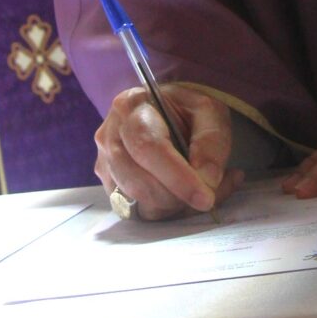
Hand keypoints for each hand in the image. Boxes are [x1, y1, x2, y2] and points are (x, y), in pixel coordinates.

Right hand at [95, 85, 242, 221]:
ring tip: (195, 190)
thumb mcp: (209, 113)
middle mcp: (110, 134)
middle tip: (206, 194)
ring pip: (135, 202)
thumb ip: (211, 143)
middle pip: (138, 182)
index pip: (148, 147)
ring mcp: (105, 163)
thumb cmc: (187, 111)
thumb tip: (206, 180)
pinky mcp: (109, 186)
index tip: (205, 198)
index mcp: (132, 106)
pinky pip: (133, 211)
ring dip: (170, 206)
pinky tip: (179, 194)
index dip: (177, 177)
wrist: (169, 113)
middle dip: (176, 196)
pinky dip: (162, 211)